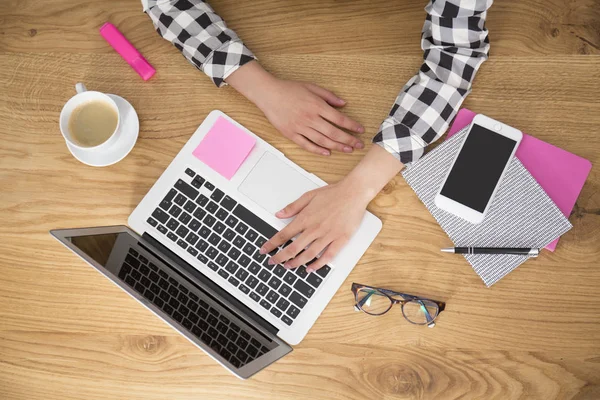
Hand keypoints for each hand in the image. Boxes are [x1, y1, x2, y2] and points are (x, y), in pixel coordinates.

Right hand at [226, 61, 363, 155]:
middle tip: (359, 145)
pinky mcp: (291, 134)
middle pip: (333, 133)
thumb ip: (328, 96)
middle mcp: (310, 118)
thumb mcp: (311, 87)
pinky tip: (327, 153)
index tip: (360, 130)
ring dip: (337, 147)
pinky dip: (318, 150)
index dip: (351, 126)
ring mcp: (300, 128)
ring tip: (348, 150)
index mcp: (316, 106)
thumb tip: (343, 104)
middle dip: (348, 140)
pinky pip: (307, 145)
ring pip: (322, 141)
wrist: (268, 94)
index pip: (339, 119)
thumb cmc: (289, 89)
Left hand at [259, 145, 404, 271]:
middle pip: (293, 248)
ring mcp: (328, 235)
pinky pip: (328, 256)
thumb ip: (293, 207)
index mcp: (306, 218)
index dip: (272, 244)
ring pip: (309, 254)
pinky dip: (318, 264)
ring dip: (296, 263)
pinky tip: (311, 268)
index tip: (265, 250)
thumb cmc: (333, 193)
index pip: (284, 234)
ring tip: (289, 267)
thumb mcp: (308, 195)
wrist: (354, 192)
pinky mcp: (340, 239)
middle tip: (273, 262)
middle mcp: (315, 228)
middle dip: (281, 257)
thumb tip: (279, 214)